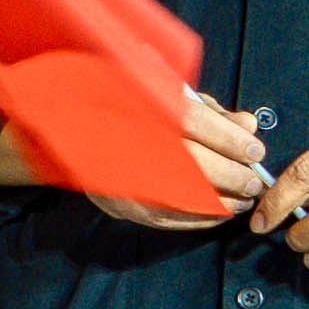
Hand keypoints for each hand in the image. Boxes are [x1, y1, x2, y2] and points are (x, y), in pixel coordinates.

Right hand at [0, 83, 271, 231]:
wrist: (54, 121)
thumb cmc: (114, 97)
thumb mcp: (160, 89)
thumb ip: (203, 107)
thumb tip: (245, 125)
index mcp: (128, 99)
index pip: (187, 121)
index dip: (227, 137)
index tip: (254, 148)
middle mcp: (116, 137)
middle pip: (186, 161)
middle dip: (228, 175)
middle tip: (253, 181)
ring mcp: (111, 173)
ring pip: (172, 195)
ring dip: (215, 203)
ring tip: (241, 201)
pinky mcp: (110, 200)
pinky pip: (158, 218)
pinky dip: (192, 220)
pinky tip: (215, 215)